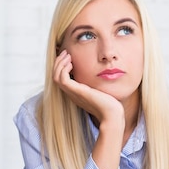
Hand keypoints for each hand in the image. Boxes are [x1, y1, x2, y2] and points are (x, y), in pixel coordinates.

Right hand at [53, 50, 125, 168]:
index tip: (69, 56)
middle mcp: (72, 93)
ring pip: (56, 77)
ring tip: (67, 55)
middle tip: (66, 53)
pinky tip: (72, 63)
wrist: (112, 115)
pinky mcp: (77, 92)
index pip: (61, 78)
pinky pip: (62, 79)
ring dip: (60, 64)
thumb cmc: (111, 104)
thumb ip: (98, 83)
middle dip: (59, 63)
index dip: (62, 66)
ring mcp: (73, 93)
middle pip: (55, 76)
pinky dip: (64, 69)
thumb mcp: (101, 90)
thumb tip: (105, 73)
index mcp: (76, 93)